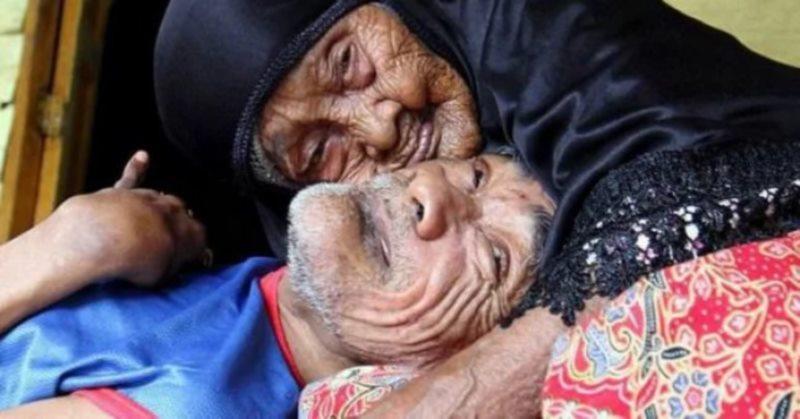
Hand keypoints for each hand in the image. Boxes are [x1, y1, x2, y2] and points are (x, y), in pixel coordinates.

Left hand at [45, 151, 206, 285]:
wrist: (112, 236)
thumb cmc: (142, 260)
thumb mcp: (163, 274)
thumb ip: (170, 265)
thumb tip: (174, 262)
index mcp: (192, 231)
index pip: (199, 241)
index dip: (191, 253)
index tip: (184, 262)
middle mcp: (176, 210)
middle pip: (181, 217)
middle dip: (176, 228)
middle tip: (166, 244)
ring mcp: (151, 198)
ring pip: (161, 201)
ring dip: (159, 211)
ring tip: (153, 222)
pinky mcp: (125, 192)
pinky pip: (132, 178)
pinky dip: (136, 168)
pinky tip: (141, 156)